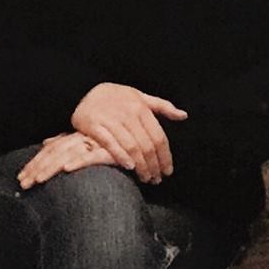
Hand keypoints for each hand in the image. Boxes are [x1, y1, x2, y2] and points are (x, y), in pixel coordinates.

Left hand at [18, 131, 121, 189]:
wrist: (139, 137)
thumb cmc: (113, 142)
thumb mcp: (87, 141)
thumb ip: (67, 141)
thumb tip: (46, 142)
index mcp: (75, 137)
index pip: (50, 151)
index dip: (34, 163)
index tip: (21, 178)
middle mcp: (82, 138)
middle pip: (54, 153)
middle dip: (36, 169)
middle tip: (23, 184)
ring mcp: (95, 143)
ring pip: (68, 155)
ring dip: (51, 167)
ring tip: (38, 180)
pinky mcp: (110, 151)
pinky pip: (92, 156)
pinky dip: (79, 161)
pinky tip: (67, 169)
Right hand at [69, 82, 187, 183]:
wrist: (85, 89)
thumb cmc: (117, 97)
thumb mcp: (141, 97)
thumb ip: (163, 107)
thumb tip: (184, 116)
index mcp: (141, 108)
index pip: (158, 137)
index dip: (165, 156)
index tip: (168, 171)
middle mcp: (128, 113)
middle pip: (147, 145)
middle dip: (154, 165)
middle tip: (156, 179)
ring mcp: (111, 119)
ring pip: (131, 147)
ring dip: (141, 166)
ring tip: (145, 178)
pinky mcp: (94, 125)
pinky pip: (110, 144)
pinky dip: (121, 156)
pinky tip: (129, 167)